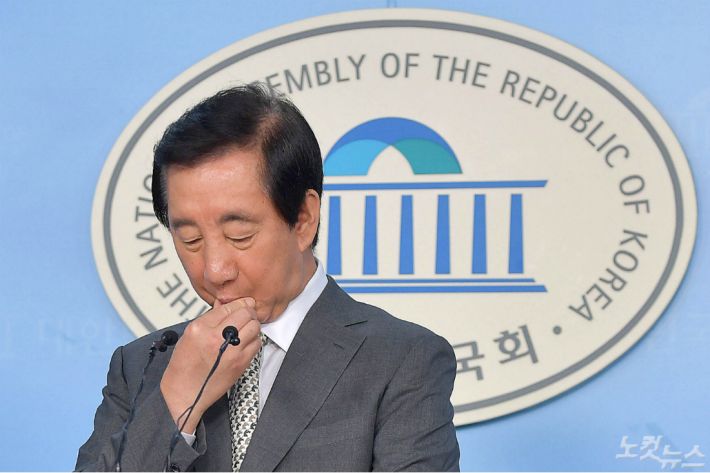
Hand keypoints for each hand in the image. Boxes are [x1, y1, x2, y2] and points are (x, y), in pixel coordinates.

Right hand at [160, 297, 261, 432]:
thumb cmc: (184, 366)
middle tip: (247, 315)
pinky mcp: (241, 363)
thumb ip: (209, 319)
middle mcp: (216, 337)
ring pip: (254, 327)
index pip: (228, 307)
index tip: (245, 303)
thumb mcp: (189, 335)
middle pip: (245, 314)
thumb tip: (224, 304)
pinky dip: (254, 340)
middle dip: (248, 312)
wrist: (185, 393)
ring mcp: (231, 350)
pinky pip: (256, 344)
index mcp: (200, 328)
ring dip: (253, 325)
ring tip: (246, 329)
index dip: (240, 303)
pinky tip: (246, 342)